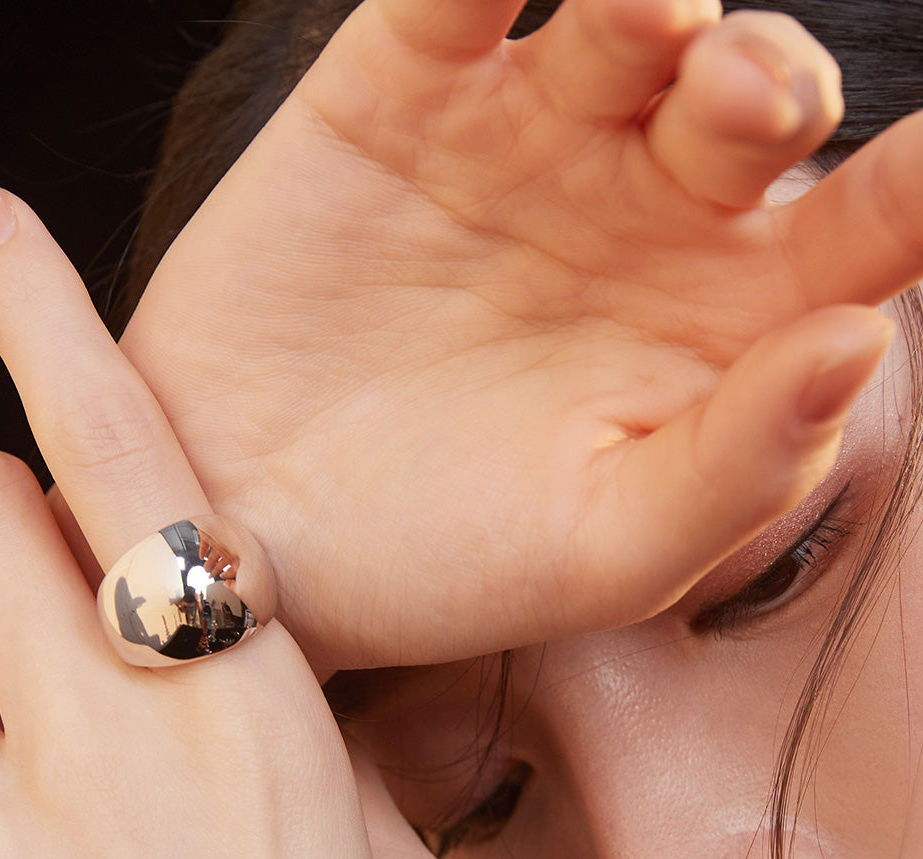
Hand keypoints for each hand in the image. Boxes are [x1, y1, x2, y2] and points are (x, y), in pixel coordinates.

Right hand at [122, 0, 922, 668]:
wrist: (242, 535)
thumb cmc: (435, 565)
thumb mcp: (602, 553)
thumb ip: (742, 466)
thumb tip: (860, 343)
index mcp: (713, 331)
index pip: (856, 239)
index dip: (915, 193)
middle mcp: (637, 220)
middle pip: (752, 104)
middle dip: (767, 83)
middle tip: (745, 104)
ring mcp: (519, 145)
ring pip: (626, 21)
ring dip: (653, 7)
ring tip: (650, 26)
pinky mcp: (396, 95)